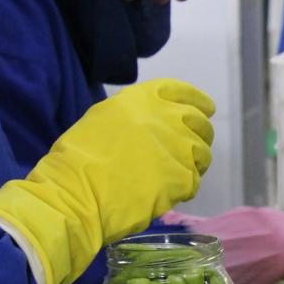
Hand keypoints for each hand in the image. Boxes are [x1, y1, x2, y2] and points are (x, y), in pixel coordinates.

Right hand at [0, 79, 212, 283]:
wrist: (78, 191)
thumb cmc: (79, 155)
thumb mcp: (104, 116)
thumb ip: (136, 114)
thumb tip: (155, 120)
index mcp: (145, 99)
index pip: (183, 93)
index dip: (197, 102)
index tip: (205, 109)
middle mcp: (169, 118)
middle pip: (200, 122)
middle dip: (198, 133)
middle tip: (188, 146)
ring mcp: (180, 148)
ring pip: (202, 152)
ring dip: (194, 160)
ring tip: (176, 171)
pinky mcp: (185, 178)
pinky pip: (194, 179)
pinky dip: (184, 185)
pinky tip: (167, 190)